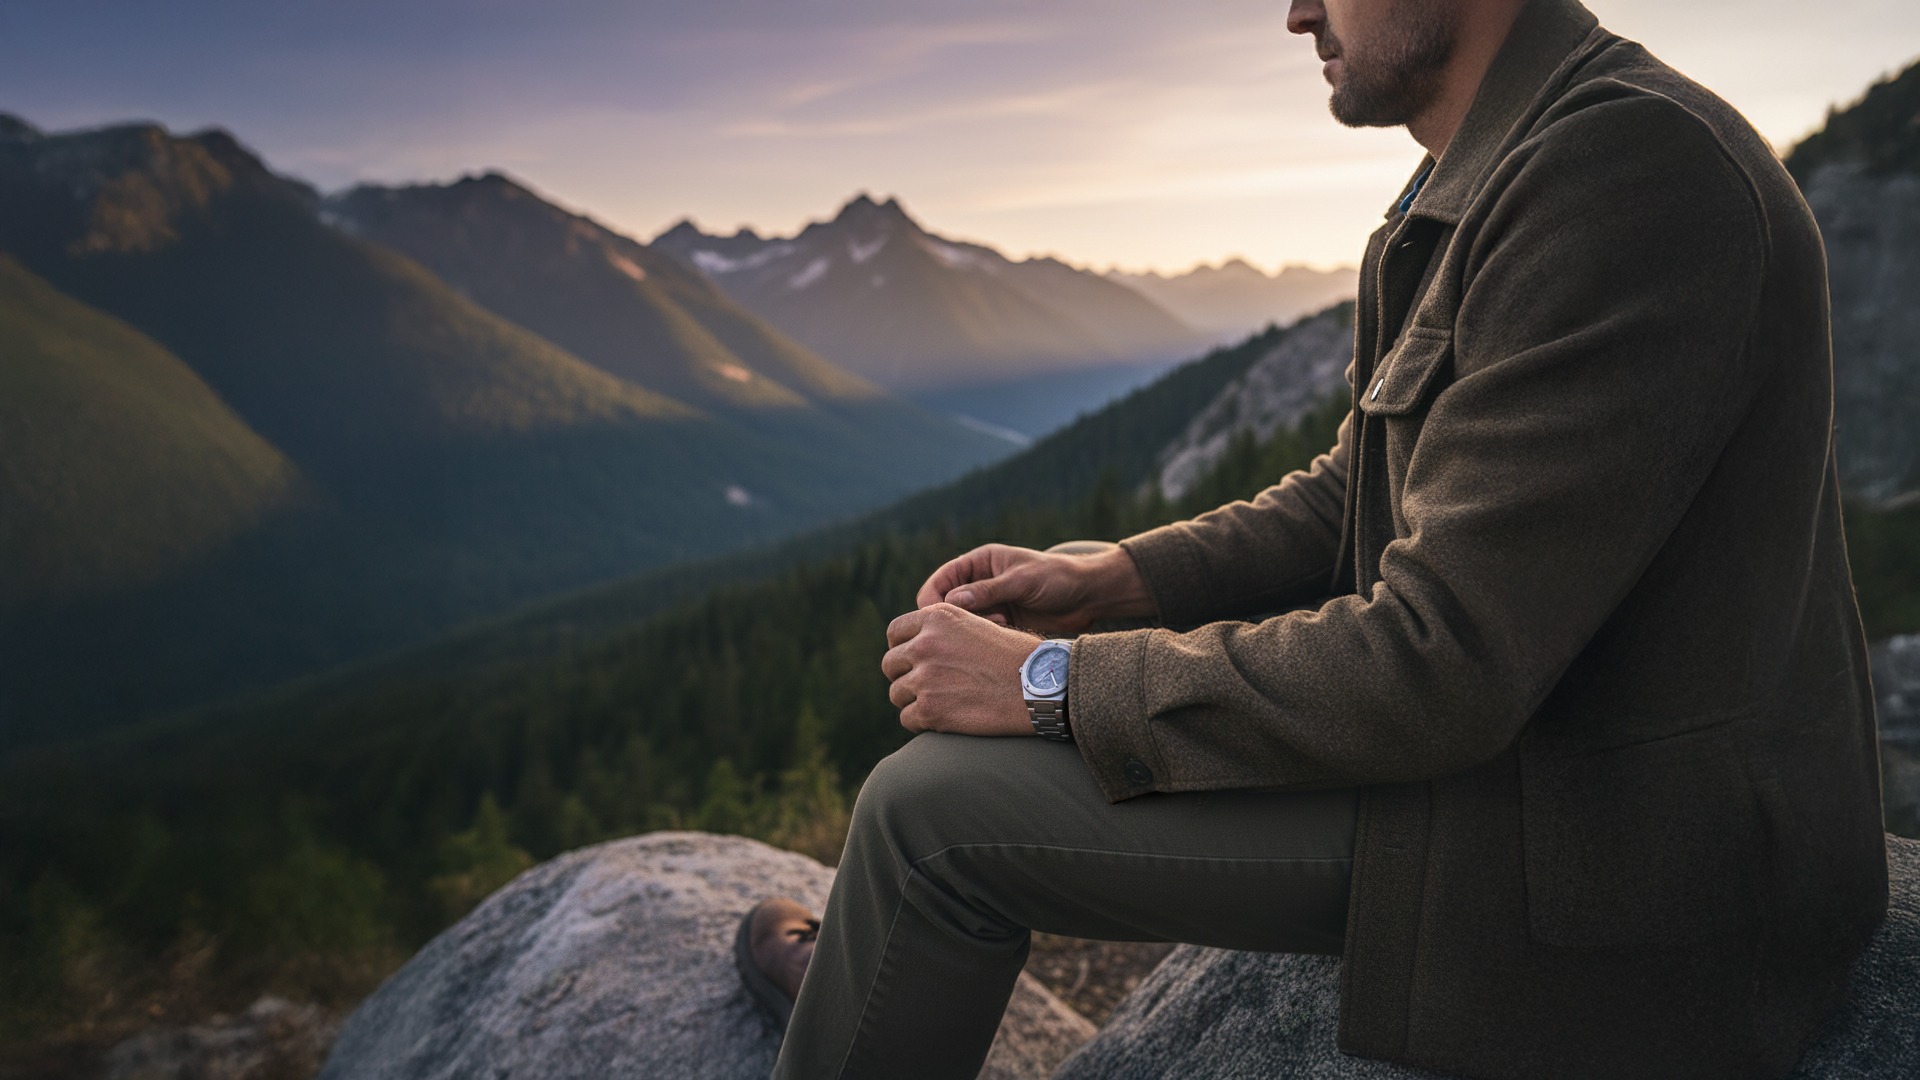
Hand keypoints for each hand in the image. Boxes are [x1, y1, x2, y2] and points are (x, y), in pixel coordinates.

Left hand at [882, 603, 1040, 735]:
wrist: (1040, 687)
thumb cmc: (1017, 657)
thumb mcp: (977, 626)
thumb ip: (944, 632)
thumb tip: (916, 646)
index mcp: (937, 618)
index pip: (895, 632)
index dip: (902, 648)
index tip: (913, 660)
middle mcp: (925, 644)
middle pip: (890, 664)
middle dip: (904, 676)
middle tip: (925, 686)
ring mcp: (925, 677)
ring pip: (896, 693)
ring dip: (914, 701)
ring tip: (941, 704)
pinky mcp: (930, 709)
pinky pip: (907, 718)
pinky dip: (921, 722)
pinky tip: (944, 719)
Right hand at [915, 543, 1155, 633]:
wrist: (1088, 595)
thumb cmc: (1057, 578)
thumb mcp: (1022, 581)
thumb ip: (987, 591)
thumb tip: (951, 602)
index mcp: (978, 563)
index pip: (939, 583)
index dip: (934, 602)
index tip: (945, 618)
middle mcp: (978, 583)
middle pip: (945, 608)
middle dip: (956, 619)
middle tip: (980, 623)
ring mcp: (989, 605)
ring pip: (963, 625)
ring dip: (975, 629)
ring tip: (1001, 623)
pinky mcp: (1001, 623)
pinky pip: (981, 635)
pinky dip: (987, 637)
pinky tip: (1008, 633)